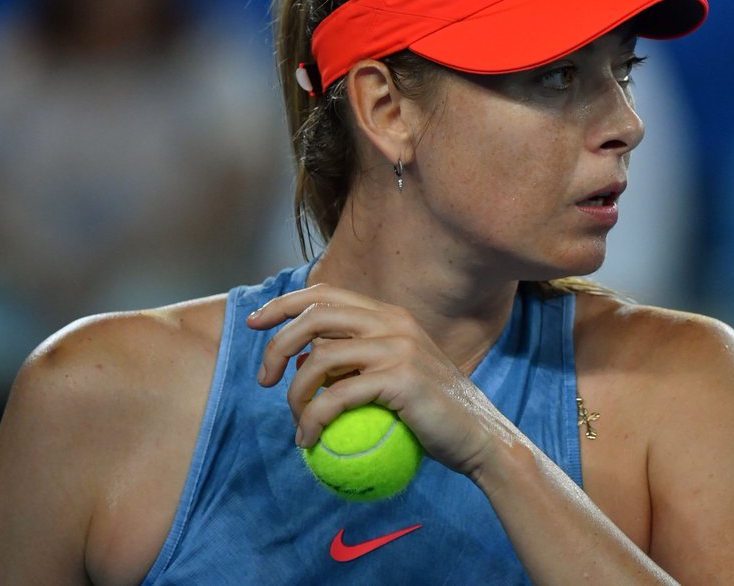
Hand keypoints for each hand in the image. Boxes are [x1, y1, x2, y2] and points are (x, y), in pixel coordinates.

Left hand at [246, 284, 515, 479]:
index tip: (254, 323)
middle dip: (277, 344)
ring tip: (297, 421)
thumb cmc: (432, 413)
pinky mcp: (400, 379)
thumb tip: (301, 359)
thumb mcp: (391, 377)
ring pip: (320, 357)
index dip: (284, 303)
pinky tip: (309, 440)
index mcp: (390, 315)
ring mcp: (399, 348)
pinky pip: (336, 396)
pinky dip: (312, 419)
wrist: (479, 438)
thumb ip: (353, 362)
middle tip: (265, 380)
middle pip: (316, 316)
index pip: (326, 294)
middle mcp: (394, 322)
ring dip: (295, 393)